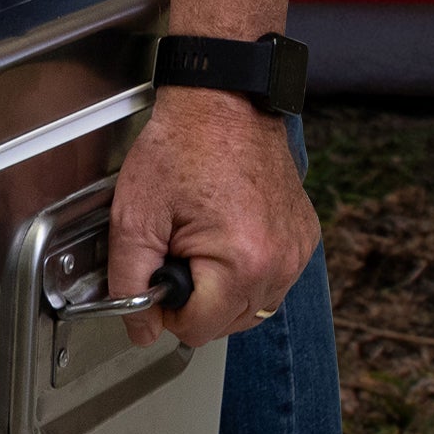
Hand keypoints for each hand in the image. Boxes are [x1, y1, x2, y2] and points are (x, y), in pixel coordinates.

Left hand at [107, 87, 318, 347]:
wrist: (223, 103)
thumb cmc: (181, 147)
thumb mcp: (133, 218)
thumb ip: (129, 281)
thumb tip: (141, 329)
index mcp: (241, 262)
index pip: (197, 330)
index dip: (166, 311)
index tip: (157, 277)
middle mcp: (280, 261)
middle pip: (227, 325)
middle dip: (196, 301)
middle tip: (177, 252)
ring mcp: (297, 250)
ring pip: (252, 308)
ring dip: (222, 292)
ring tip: (200, 246)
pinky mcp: (304, 237)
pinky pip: (272, 281)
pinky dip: (246, 274)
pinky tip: (225, 241)